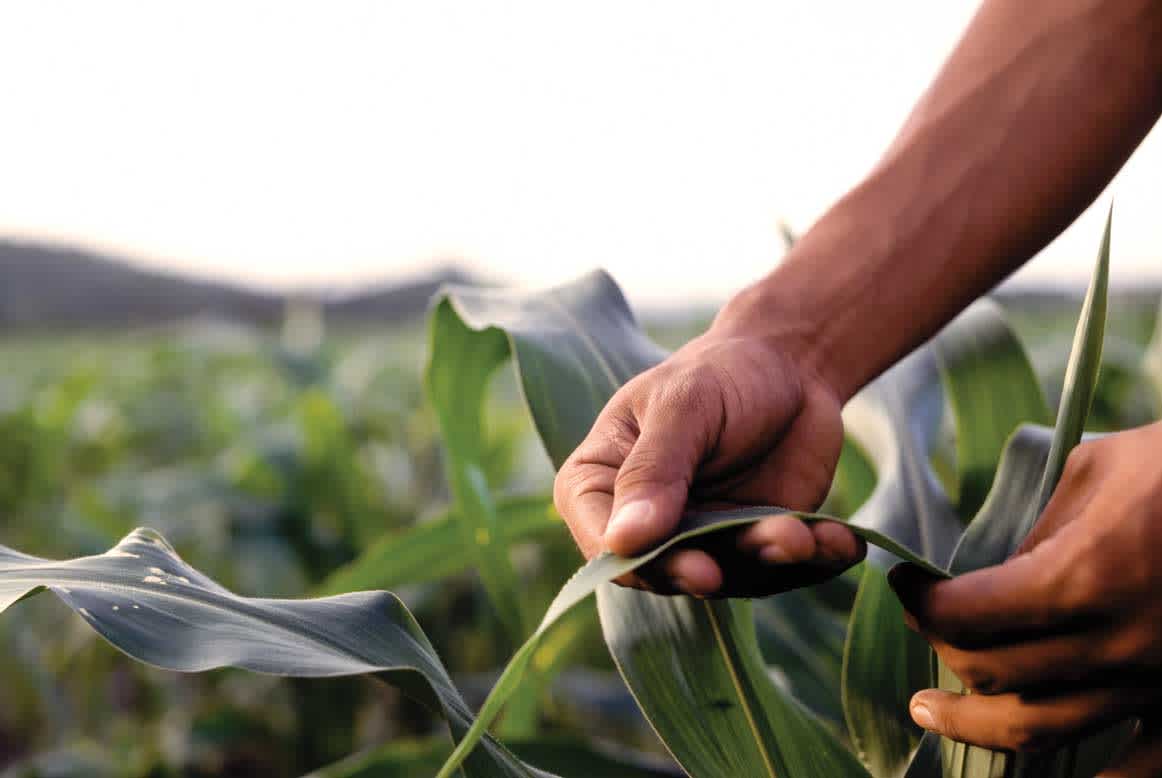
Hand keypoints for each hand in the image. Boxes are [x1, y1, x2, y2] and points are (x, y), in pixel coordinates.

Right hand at [553, 325, 864, 597]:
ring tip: (802, 536)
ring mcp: (703, 539)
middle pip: (660, 571)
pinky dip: (814, 559)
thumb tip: (623, 540)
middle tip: (722, 573)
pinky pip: (784, 569)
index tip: (677, 561)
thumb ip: (654, 470)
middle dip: (697, 574)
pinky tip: (842, 542)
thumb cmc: (720, 373)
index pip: (600, 538)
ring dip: (765, 561)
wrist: (793, 366)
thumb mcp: (684, 406)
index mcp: (603, 481)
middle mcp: (647, 522)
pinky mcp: (757, 545)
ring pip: (729, 576)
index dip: (634, 561)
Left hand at [889, 423, 1161, 764]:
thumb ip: (1036, 530)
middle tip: (920, 630)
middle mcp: (1120, 643)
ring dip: (976, 724)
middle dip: (941, 650)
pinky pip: (1136, 770)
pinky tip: (1037, 772)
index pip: (967, 614)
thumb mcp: (1098, 468)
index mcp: (1086, 576)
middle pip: (994, 673)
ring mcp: (1160, 683)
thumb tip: (991, 574)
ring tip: (932, 713)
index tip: (903, 583)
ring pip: (1044, 730)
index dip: (920, 602)